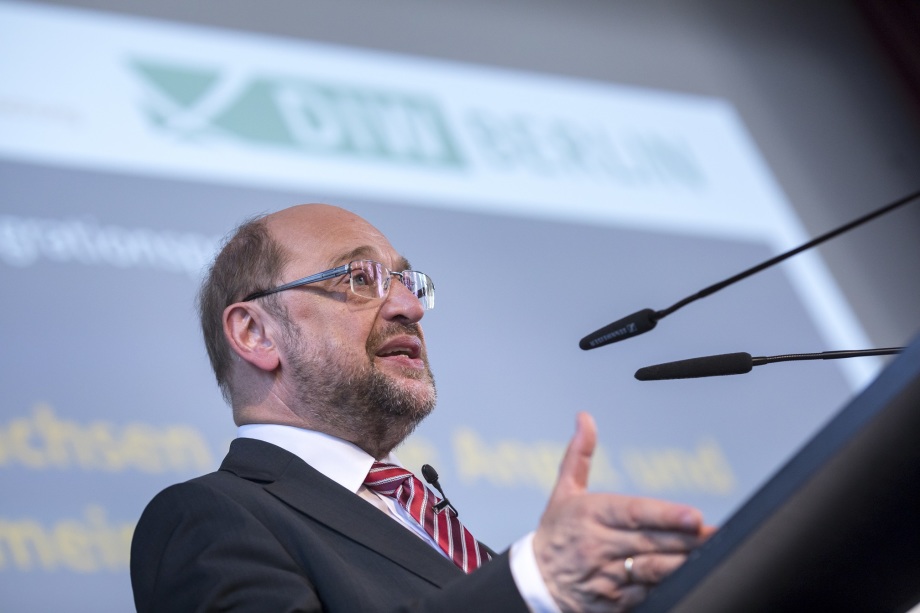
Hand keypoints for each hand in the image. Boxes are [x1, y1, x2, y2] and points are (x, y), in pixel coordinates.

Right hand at [533, 412, 713, 612]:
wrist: (535, 581)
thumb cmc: (556, 532)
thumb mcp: (563, 492)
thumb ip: (579, 455)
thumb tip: (585, 419)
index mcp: (589, 514)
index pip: (632, 513)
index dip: (665, 515)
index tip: (693, 516)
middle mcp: (597, 545)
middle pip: (650, 541)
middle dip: (686, 538)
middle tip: (714, 532)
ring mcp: (606, 576)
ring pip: (652, 570)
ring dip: (682, 562)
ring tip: (708, 554)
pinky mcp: (613, 602)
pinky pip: (646, 595)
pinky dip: (667, 585)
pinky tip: (686, 576)